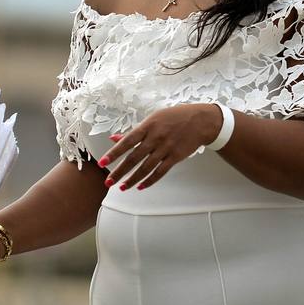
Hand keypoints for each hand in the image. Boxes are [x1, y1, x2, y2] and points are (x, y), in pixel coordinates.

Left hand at [97, 104, 222, 190]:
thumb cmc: (175, 117)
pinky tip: (141, 186)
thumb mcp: (154, 118)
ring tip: (122, 187)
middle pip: (134, 158)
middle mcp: (156, 138)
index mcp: (148, 126)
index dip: (114, 152)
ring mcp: (166, 148)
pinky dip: (150, 180)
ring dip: (132, 179)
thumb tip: (115, 138)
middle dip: (119, 171)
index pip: (127, 141)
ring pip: (146, 168)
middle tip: (108, 182)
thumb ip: (134, 131)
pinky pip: (160, 172)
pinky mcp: (175, 157)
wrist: (201, 120)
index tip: (102, 162)